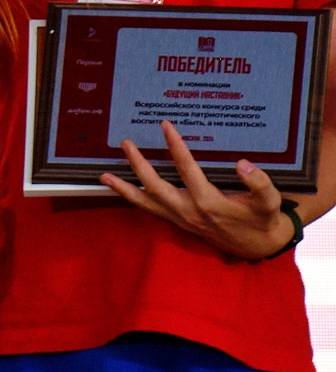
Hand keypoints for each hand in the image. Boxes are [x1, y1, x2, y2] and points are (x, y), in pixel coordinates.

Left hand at [103, 121, 295, 258]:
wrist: (256, 245)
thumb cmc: (261, 219)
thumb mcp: (268, 202)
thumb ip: (260, 183)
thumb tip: (243, 164)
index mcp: (209, 202)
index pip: (187, 170)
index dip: (176, 147)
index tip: (165, 126)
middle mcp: (188, 211)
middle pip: (155, 186)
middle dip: (138, 164)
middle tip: (125, 142)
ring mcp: (179, 218)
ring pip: (145, 203)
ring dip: (124, 188)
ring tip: (103, 176)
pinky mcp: (176, 222)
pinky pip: (149, 210)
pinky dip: (133, 199)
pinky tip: (120, 188)